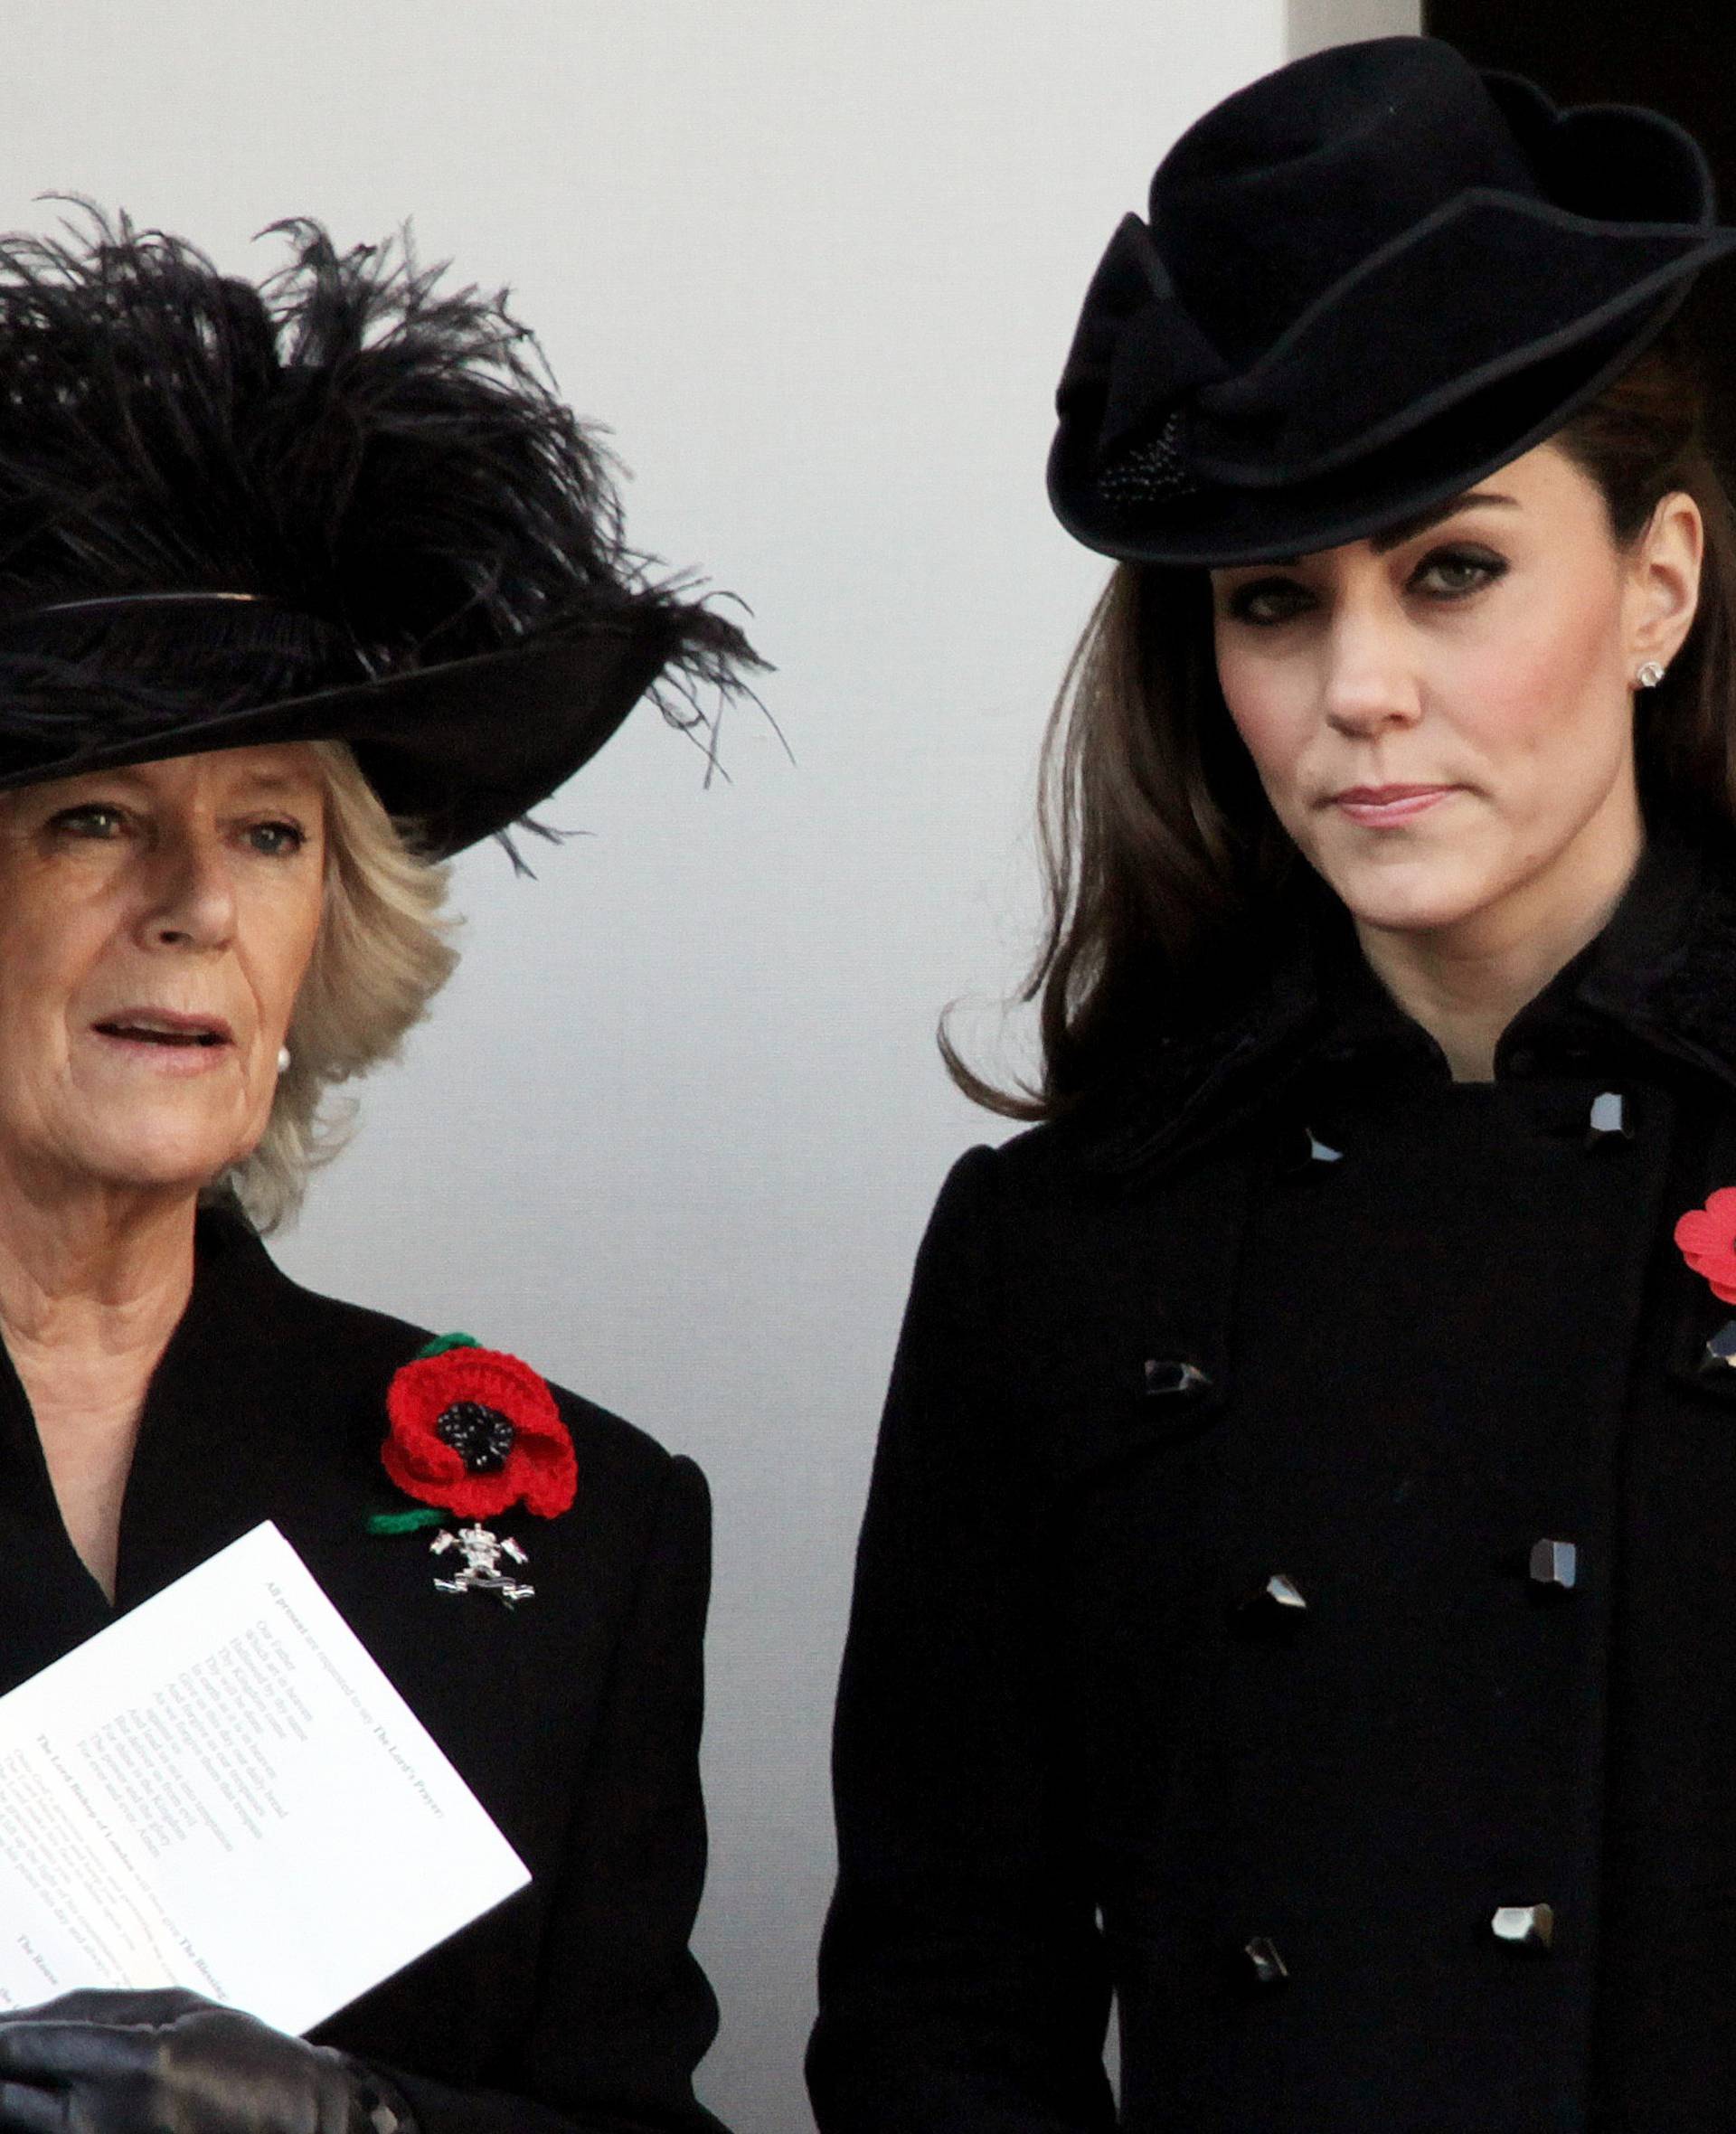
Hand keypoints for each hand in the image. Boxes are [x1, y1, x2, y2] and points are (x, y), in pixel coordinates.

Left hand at [0, 1990, 411, 2133]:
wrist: (291, 2125)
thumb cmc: (243, 2057)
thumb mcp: (175, 2009)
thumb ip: (94, 2010)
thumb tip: (18, 2020)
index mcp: (130, 2062)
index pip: (24, 2045)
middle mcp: (104, 2120)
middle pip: (6, 2096)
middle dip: (1, 2067)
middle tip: (6, 2049)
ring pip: (20, 2125)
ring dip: (14, 2097)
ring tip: (24, 2075)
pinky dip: (40, 2121)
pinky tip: (48, 2100)